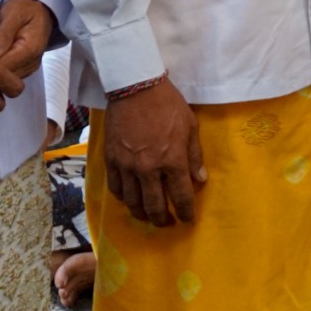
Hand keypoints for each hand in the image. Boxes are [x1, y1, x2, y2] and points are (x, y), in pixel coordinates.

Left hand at [0, 0, 54, 81]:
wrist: (39, 8)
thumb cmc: (25, 7)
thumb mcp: (13, 13)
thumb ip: (3, 33)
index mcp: (30, 49)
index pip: (5, 67)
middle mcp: (32, 62)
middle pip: (6, 77)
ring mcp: (30, 67)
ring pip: (7, 81)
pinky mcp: (25, 68)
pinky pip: (9, 77)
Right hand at [102, 77, 204, 225]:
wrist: (135, 87)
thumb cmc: (167, 104)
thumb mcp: (190, 126)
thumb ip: (194, 155)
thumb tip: (200, 180)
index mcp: (172, 160)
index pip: (181, 197)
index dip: (185, 212)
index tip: (187, 219)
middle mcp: (148, 169)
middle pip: (154, 206)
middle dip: (163, 219)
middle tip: (167, 223)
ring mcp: (127, 166)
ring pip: (133, 202)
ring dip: (142, 214)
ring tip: (148, 216)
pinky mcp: (110, 160)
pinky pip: (115, 188)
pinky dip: (123, 199)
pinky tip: (129, 200)